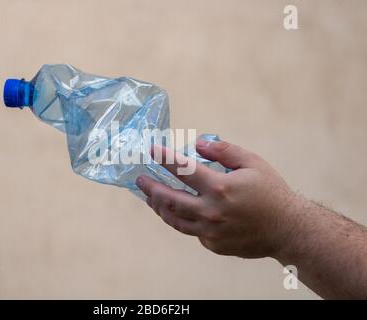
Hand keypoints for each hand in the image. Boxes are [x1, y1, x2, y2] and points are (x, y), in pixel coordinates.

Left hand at [136, 140, 297, 258]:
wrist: (287, 229)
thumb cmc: (271, 193)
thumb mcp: (252, 163)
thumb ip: (224, 151)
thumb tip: (199, 143)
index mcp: (220, 188)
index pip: (183, 169)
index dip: (165, 158)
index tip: (152, 150)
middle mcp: (210, 211)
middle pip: (169, 199)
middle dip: (151, 187)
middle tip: (140, 180)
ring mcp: (210, 231)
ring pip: (174, 219)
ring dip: (159, 207)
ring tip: (151, 198)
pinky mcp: (213, 244)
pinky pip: (191, 230)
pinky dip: (183, 220)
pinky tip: (180, 212)